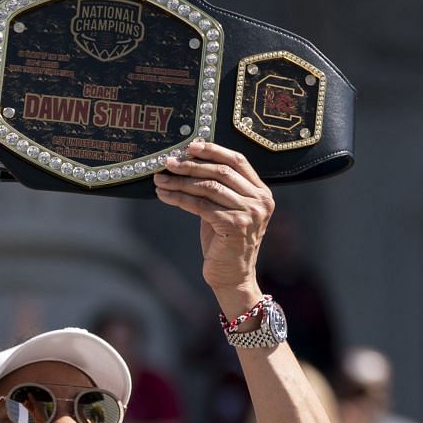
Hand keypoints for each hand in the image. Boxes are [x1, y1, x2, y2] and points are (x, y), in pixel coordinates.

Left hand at [153, 141, 273, 305]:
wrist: (232, 277)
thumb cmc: (224, 242)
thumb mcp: (225, 210)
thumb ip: (217, 189)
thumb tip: (186, 164)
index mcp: (261, 192)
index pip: (238, 161)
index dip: (213, 150)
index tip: (190, 145)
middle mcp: (260, 200)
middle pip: (221, 172)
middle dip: (191, 165)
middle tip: (168, 163)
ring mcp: (250, 213)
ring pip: (209, 187)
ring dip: (180, 182)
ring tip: (160, 180)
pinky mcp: (234, 225)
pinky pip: (200, 206)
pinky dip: (179, 199)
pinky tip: (164, 196)